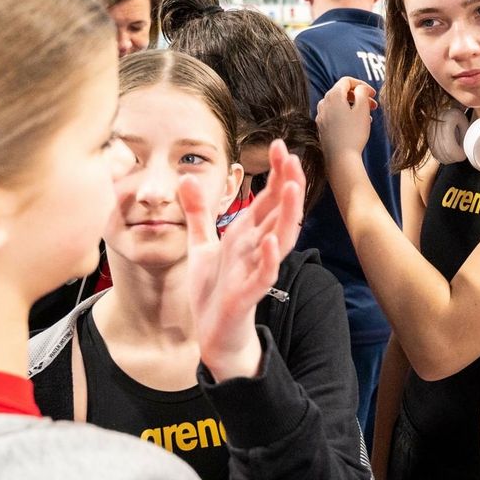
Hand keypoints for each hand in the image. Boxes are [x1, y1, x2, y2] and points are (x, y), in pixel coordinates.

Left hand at [178, 139, 304, 380]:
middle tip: (292, 156)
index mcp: (247, 234)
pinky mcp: (249, 293)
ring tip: (292, 188)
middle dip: (287, 184)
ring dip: (288, 214)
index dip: (276, 173)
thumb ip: (198, 212)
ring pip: (280, 237)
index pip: (268, 198)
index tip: (281, 146)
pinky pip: (264, 274)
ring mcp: (256, 269)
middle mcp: (257, 247)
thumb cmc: (213, 290)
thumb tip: (187, 176)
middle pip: (279, 211)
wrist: (214, 334)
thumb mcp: (201, 245)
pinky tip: (269, 241)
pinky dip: (268, 258)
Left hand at [315, 77, 377, 166]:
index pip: (347, 81)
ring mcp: (321, 116)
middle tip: (373, 105)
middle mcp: (324, 103)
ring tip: (367, 116)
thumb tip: (360, 88)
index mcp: (333, 96)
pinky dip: (346, 115)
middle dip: (359, 96)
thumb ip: (362, 93)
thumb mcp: (362, 109)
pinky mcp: (322, 127)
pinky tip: (357, 125)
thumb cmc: (353, 134)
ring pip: (339, 104)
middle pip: (342, 92)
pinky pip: (335, 115)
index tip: (373, 93)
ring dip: (354, 107)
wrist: (340, 159)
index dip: (362, 84)